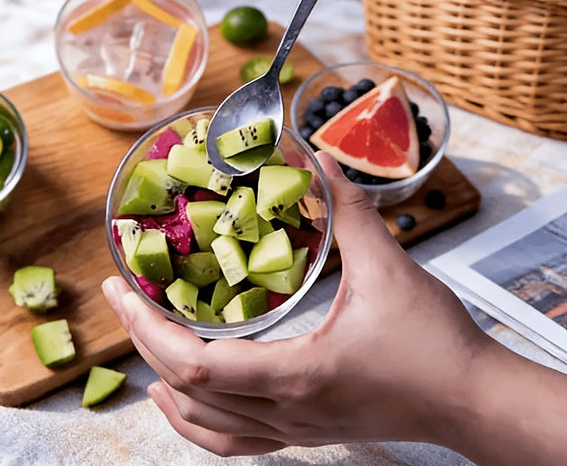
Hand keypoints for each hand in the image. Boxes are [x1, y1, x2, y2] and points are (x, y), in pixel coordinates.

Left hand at [103, 154, 490, 456]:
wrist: (473, 401)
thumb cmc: (435, 344)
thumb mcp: (389, 267)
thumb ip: (348, 209)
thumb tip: (313, 156)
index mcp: (297, 375)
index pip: (198, 367)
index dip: (148, 329)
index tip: (121, 289)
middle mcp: (286, 412)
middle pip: (188, 393)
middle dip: (141, 342)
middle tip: (120, 297)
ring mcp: (294, 430)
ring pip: (206, 428)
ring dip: (163, 384)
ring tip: (140, 344)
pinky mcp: (306, 432)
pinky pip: (234, 443)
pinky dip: (195, 423)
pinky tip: (182, 400)